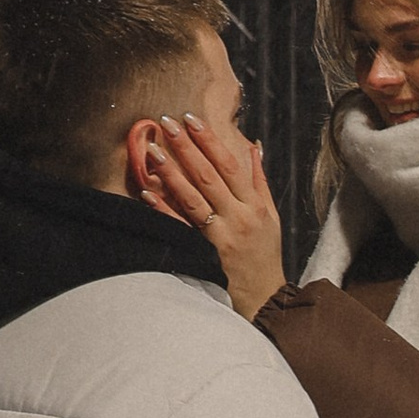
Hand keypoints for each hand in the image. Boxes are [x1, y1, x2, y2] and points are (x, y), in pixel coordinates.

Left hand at [144, 113, 287, 318]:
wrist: (264, 298)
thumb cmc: (265, 255)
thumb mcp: (270, 216)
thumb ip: (259, 181)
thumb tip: (254, 146)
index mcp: (253, 206)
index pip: (230, 165)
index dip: (210, 141)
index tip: (191, 119)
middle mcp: (238, 218)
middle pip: (209, 176)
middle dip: (186, 147)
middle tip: (166, 122)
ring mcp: (221, 237)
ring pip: (193, 199)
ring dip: (172, 173)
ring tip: (153, 151)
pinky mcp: (205, 254)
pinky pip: (181, 228)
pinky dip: (164, 209)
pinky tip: (148, 192)